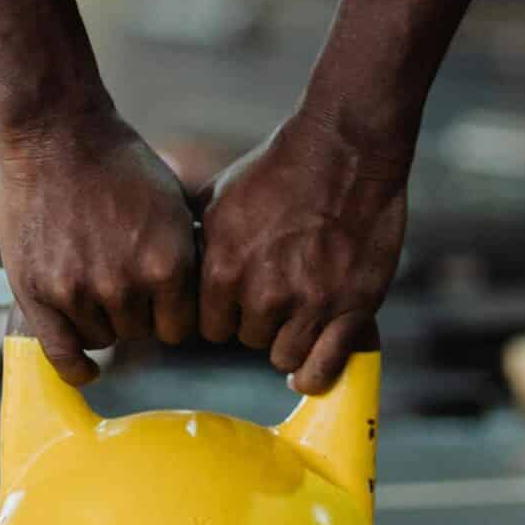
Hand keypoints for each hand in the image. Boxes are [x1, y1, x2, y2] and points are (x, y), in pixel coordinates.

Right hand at [0, 106, 200, 385]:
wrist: (57, 134)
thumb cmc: (120, 164)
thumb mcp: (174, 206)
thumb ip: (186, 258)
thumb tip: (208, 301)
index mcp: (169, 264)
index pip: (181, 327)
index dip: (171, 312)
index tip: (160, 298)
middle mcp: (127, 285)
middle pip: (141, 333)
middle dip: (135, 310)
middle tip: (117, 275)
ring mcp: (79, 292)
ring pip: (102, 338)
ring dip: (101, 320)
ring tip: (92, 280)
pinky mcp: (38, 294)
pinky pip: (62, 354)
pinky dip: (76, 366)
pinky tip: (87, 368)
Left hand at [197, 111, 408, 394]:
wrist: (344, 149)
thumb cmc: (278, 168)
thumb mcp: (218, 199)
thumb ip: (198, 244)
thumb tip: (173, 266)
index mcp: (223, 269)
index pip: (209, 326)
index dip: (224, 314)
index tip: (238, 301)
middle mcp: (263, 292)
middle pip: (246, 340)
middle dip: (258, 321)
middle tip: (278, 293)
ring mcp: (310, 303)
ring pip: (283, 356)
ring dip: (288, 340)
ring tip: (298, 315)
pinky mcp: (351, 308)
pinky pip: (323, 368)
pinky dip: (315, 374)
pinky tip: (308, 371)